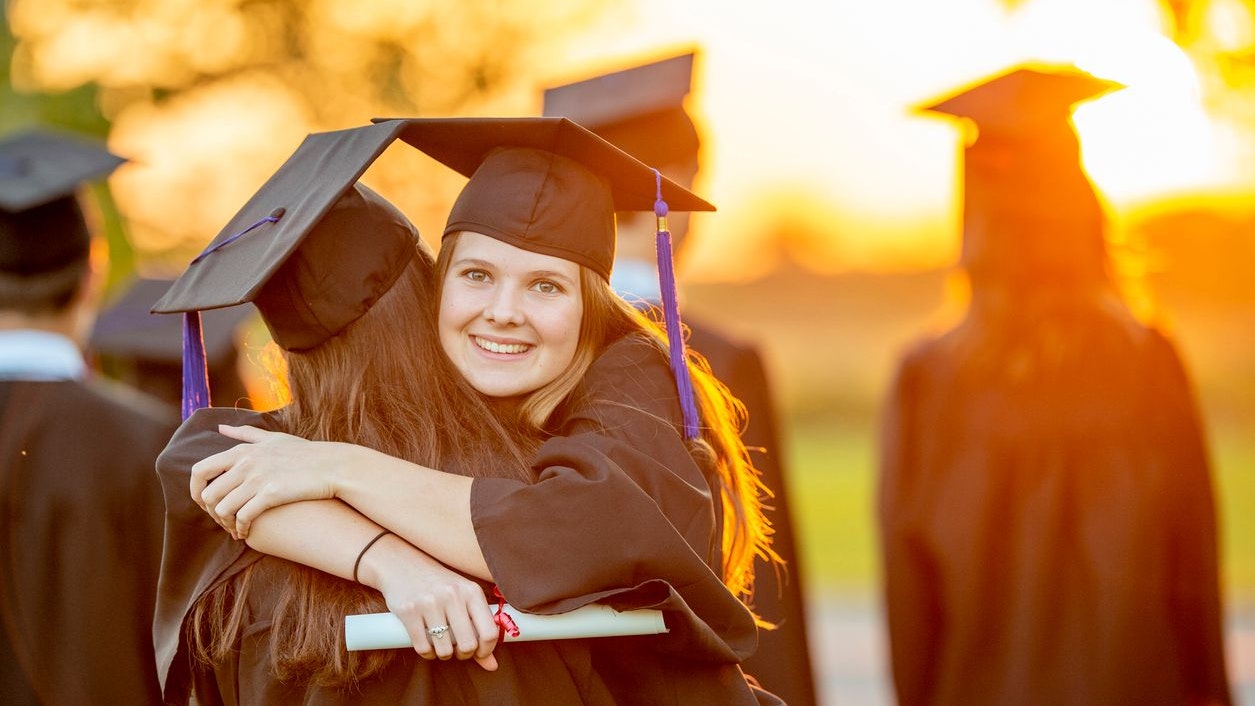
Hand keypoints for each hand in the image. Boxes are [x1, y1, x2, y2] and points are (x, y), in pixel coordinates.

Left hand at [189, 425, 367, 538]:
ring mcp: (257, 478)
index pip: (200, 470)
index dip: (195, 490)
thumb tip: (220, 428)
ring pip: (223, 509)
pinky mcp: (271, 494)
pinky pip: (243, 517)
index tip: (205, 502)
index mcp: (242, 451)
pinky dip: (240, 529)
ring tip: (235, 528)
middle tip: (223, 520)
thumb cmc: (305, 453)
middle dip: (212, 513)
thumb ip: (245, 433)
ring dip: (225, 523)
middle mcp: (245, 463)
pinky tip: (246, 532)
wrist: (332, 466)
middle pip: (208, 494)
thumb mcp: (273, 438)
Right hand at [359, 535, 499, 669]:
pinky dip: (427, 654)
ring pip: (444, 649)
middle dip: (464, 654)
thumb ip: (479, 629)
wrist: (402, 564)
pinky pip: (422, 648)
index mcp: (471, 591)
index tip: (479, 653)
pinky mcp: (408, 611)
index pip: (489, 632)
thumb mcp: (462, 599)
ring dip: (444, 655)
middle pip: (468, 644)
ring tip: (442, 646)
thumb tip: (492, 666)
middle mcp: (452, 595)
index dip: (487, 650)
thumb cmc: (438, 585)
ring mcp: (429, 602)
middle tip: (458, 650)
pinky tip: (428, 647)